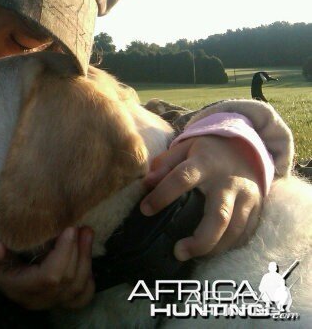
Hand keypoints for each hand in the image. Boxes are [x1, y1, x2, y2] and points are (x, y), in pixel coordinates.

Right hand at [0, 227, 94, 309]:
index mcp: (17, 287)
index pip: (49, 278)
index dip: (63, 254)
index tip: (68, 229)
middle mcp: (35, 299)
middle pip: (67, 282)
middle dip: (78, 252)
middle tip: (80, 226)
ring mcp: (48, 301)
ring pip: (78, 289)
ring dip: (86, 259)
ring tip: (86, 233)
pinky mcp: (57, 297)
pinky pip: (81, 296)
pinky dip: (88, 278)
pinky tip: (85, 256)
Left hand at [140, 136, 262, 260]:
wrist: (243, 146)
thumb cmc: (204, 151)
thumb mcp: (182, 148)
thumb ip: (163, 164)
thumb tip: (147, 183)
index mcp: (205, 163)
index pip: (182, 179)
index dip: (163, 195)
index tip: (145, 210)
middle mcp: (228, 181)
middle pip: (218, 216)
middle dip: (200, 240)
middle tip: (178, 252)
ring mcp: (246, 196)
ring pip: (234, 230)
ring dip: (213, 248)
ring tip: (191, 255)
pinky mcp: (257, 208)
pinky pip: (245, 233)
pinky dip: (229, 246)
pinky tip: (210, 251)